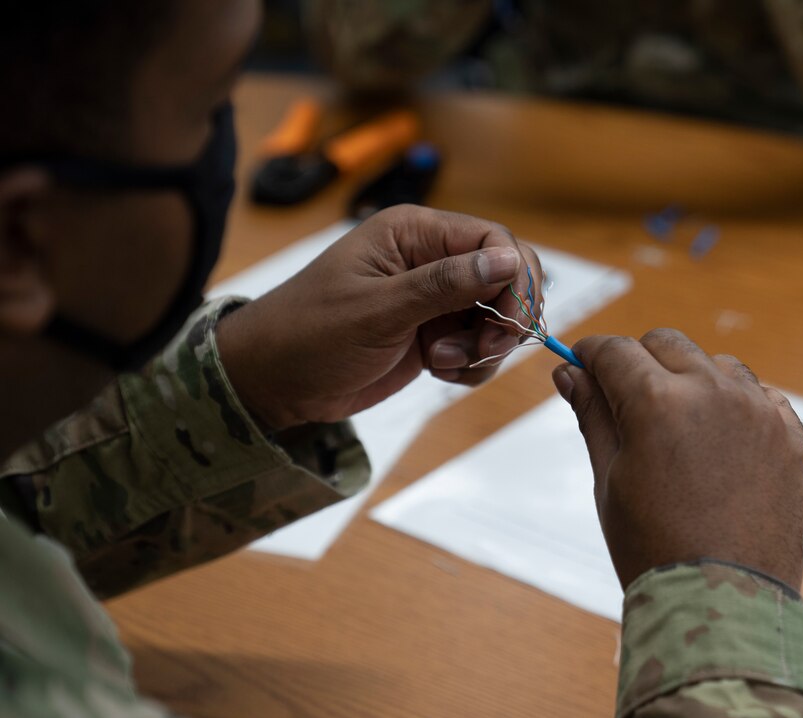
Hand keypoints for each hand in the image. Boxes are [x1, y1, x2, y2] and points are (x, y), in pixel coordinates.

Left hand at [217, 205, 541, 429]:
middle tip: (485, 349)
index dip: (513, 279)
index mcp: (413, 233)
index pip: (493, 240)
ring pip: (497, 316)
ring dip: (484, 347)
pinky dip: (472, 365)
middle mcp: (429, 259)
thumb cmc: (310, 336)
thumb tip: (508, 260)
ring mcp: (434, 299)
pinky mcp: (434, 333)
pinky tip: (438, 372)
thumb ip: (445, 284)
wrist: (274, 383)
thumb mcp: (378, 310)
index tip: (507, 323)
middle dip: (505, 317)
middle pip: (506, 276)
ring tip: (441, 362)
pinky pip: (480, 345)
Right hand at [551, 329, 802, 590]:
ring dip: (692, 379)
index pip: (615, 351)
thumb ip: (592, 415)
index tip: (583, 365)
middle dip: (640, 360)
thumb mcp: (609, 478)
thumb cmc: (653, 547)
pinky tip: (720, 441)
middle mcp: (713, 393)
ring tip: (679, 426)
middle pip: (667, 344)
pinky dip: (736, 406)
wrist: (723, 603)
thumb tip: (570, 373)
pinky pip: (761, 396)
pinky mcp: (791, 436)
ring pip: (718, 364)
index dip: (592, 354)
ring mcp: (760, 412)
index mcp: (657, 402)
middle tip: (626, 397)